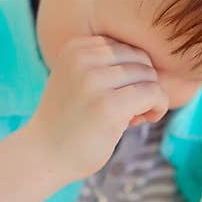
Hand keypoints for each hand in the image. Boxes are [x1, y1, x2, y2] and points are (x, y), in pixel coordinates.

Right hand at [27, 34, 168, 182]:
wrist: (43, 155)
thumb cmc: (68, 121)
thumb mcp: (77, 79)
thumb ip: (105, 64)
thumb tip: (153, 62)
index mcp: (75, 48)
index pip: (126, 46)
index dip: (132, 71)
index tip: (122, 94)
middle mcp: (82, 59)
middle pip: (140, 59)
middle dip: (144, 83)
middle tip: (132, 108)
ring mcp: (94, 82)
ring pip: (149, 76)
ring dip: (151, 97)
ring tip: (135, 116)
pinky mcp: (108, 106)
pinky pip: (154, 93)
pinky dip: (159, 106)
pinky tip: (147, 119)